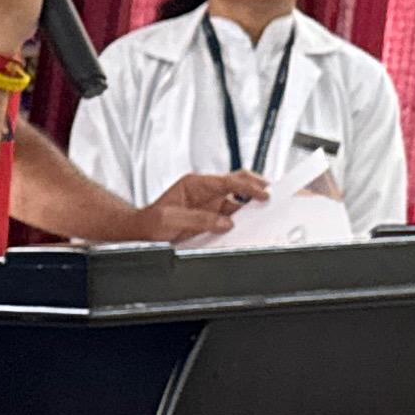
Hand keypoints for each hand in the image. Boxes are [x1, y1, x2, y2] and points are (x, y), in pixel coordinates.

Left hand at [129, 169, 263, 243]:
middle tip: (274, 196)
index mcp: (194, 184)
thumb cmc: (149, 222)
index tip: (263, 193)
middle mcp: (205, 191)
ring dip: (252, 207)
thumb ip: (198, 220)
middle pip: (238, 183)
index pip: (227, 181)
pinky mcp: (211, 218)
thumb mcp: (170, 220)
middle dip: (258, 187)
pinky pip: (232, 217)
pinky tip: (251, 227)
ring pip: (238, 201)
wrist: (140, 233)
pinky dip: (243, 221)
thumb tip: (225, 223)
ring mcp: (210, 204)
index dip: (247, 186)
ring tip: (268, 214)